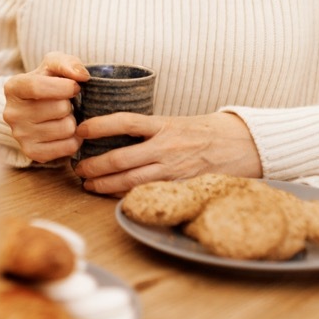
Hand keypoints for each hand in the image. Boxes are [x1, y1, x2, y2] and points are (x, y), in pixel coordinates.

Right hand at [3, 52, 88, 162]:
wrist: (35, 110)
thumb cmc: (47, 83)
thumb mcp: (53, 65)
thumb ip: (67, 63)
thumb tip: (81, 76)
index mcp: (12, 87)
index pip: (37, 86)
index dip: (64, 86)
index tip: (75, 86)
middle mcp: (11, 113)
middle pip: (59, 108)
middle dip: (70, 104)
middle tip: (65, 104)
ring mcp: (20, 136)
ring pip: (66, 128)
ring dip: (73, 121)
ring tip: (64, 117)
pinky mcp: (32, 153)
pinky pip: (68, 147)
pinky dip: (74, 139)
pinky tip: (65, 132)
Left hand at [73, 111, 262, 195]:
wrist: (240, 145)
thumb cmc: (202, 131)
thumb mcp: (174, 121)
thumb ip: (147, 128)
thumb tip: (111, 130)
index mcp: (164, 125)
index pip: (125, 121)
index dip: (100, 125)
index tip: (80, 130)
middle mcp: (167, 147)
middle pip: (122, 158)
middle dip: (96, 165)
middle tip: (78, 169)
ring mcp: (174, 170)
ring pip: (132, 181)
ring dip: (106, 185)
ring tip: (89, 185)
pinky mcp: (181, 187)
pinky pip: (150, 194)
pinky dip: (129, 196)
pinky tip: (114, 197)